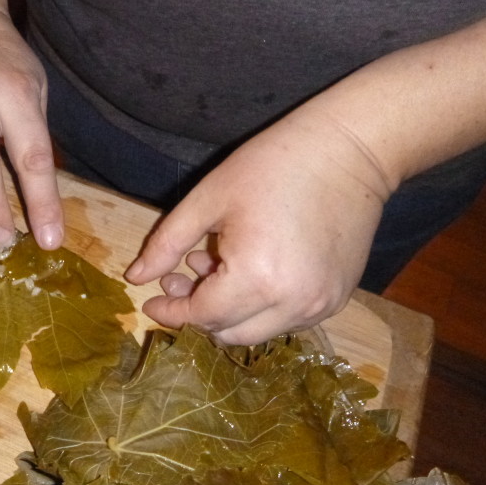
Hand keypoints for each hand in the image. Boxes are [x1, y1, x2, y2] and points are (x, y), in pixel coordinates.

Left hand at [124, 108, 392, 344]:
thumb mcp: (208, 199)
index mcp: (257, 279)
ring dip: (229, 311)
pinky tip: (250, 269)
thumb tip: (135, 278)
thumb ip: (168, 243)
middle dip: (198, 313)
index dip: (171, 312)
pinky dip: (261, 306)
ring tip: (216, 266)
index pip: (203, 316)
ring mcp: (320, 306)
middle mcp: (292, 304)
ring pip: (259, 332)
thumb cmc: (273, 165)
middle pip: (230, 333)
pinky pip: (287, 320)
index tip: (150, 301)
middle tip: (179, 280)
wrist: (349, 150)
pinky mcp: (337, 299)